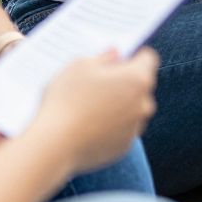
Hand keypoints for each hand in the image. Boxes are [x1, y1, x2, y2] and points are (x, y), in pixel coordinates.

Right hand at [29, 48, 159, 174]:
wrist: (54, 145)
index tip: (118, 58)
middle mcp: (144, 104)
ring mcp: (135, 127)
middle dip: (124, 80)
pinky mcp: (124, 146)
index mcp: (138, 78)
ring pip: (132, 109)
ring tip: (89, 105)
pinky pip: (121, 129)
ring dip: (118, 104)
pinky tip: (88, 124)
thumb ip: (103, 57)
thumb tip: (115, 54)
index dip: (132, 55)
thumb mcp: (79, 66)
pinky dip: (110, 125)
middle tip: (98, 81)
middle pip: (140, 85)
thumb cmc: (66, 100)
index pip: (148, 58)